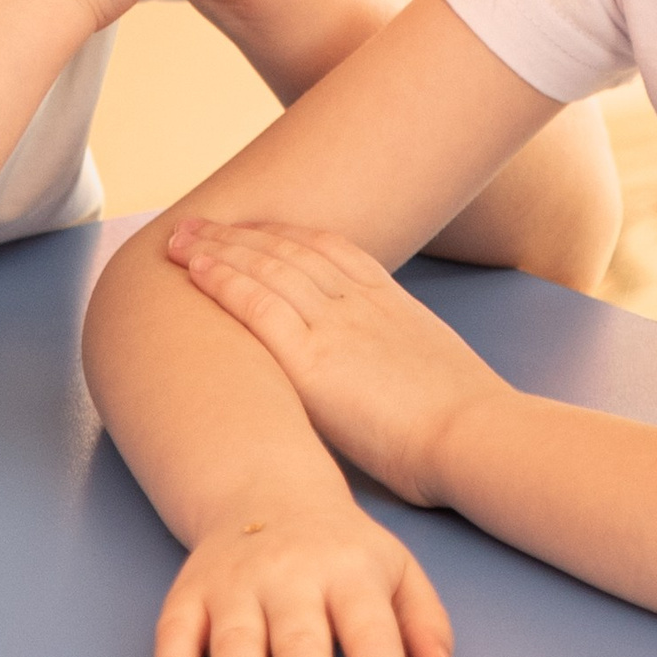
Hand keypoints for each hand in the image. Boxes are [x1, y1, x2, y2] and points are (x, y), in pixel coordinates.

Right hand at [155, 492, 454, 656]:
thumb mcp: (397, 569)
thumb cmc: (341, 549)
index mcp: (350, 571)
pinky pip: (175, 628)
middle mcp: (290, 574)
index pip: (369, 629)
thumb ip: (424, 624)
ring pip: (235, 635)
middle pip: (298, 636)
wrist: (264, 488)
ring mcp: (235, 581)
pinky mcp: (190, 590)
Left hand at [169, 220, 509, 509]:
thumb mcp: (434, 369)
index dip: (283, 234)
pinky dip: (224, 280)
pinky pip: (258, 305)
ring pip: (266, 269)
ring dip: (219, 248)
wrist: (475, 434)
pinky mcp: (313, 359)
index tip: (255, 227)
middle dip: (240, 233)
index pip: (326, 249)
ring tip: (181, 237)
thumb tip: (379, 378)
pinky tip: (195, 269)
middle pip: (287, 251)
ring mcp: (334, 325)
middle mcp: (357, 301)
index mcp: (390, 299)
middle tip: (199, 222)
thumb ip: (397, 360)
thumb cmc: (464, 424)